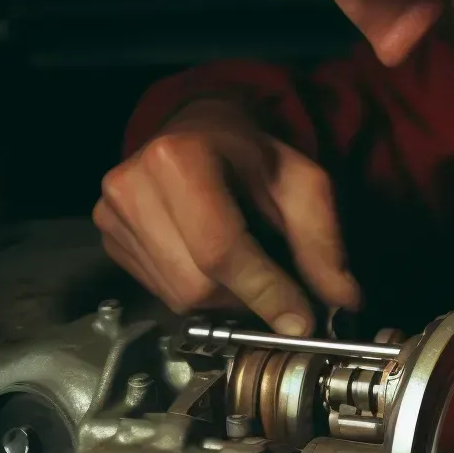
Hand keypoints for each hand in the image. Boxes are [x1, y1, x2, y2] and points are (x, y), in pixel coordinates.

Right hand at [93, 98, 360, 333]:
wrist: (202, 131)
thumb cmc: (251, 156)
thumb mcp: (303, 186)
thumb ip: (324, 244)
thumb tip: (343, 301)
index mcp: (179, 159)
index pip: (221, 250)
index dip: (265, 293)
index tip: (300, 321)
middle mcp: (133, 186)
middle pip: (197, 285)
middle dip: (247, 301)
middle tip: (279, 293)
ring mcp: (113, 215)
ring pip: (179, 299)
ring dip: (225, 302)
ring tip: (247, 271)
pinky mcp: (111, 239)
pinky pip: (162, 294)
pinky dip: (199, 295)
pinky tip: (214, 266)